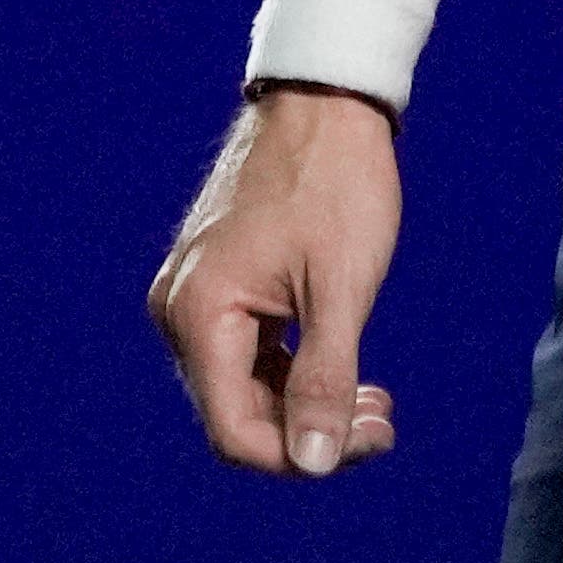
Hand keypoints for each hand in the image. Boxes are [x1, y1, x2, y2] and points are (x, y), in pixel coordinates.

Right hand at [148, 85, 407, 477]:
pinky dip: (292, 371)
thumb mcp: (341, 289)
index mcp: (201, 314)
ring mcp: (194, 293)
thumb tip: (316, 463)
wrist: (324, 99)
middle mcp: (179, 311)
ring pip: (242, 387)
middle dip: (309, 432)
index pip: (235, 432)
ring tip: (374, 398)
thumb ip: (325, 381)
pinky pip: (245, 353)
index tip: (372, 439)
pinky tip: (344, 366)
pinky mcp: (216, 281)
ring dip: (304, 405)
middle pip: (236, 414)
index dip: (301, 456)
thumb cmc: (336, 183)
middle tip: (383, 420)